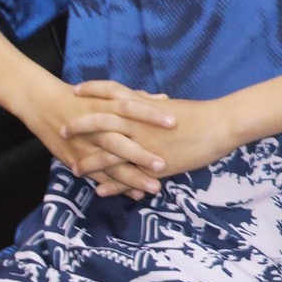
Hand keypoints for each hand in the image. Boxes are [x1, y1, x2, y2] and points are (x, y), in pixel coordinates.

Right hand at [20, 78, 172, 199]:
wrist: (43, 104)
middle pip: (119, 142)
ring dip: (132, 178)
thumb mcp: (106, 94)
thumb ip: (136, 97)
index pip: (130, 108)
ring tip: (154, 188)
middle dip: (140, 155)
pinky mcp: (77, 160)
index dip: (151, 114)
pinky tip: (135, 194)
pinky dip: (116, 186)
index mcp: (105, 107)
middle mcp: (96, 128)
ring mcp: (86, 147)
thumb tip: (164, 98)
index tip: (174, 122)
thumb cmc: (81, 98)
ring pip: (110, 165)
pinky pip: (98, 176)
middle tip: (163, 165)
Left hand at [63, 83, 244, 192]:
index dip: (92, 91)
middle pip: (100, 124)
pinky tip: (99, 191)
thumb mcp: (169, 107)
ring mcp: (143, 147)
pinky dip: (112, 185)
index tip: (75, 90)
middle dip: (79, 127)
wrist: (219, 127)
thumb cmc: (199, 115)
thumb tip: (141, 99)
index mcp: (143, 107)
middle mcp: (138, 126)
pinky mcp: (153, 166)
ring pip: (108, 155)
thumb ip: (151, 105)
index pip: (110, 93)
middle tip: (62, 130)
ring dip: (89, 163)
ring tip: (74, 168)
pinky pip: (127, 177)